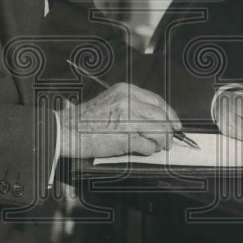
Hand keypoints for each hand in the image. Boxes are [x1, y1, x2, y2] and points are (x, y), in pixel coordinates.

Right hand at [56, 83, 180, 158]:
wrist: (68, 130)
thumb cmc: (84, 120)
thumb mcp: (110, 101)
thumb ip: (131, 105)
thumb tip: (153, 119)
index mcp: (125, 91)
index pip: (157, 101)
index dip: (169, 114)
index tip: (174, 123)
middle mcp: (129, 103)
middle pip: (162, 117)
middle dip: (169, 130)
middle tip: (169, 139)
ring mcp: (128, 120)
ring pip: (159, 131)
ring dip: (161, 142)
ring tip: (158, 147)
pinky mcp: (126, 138)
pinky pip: (148, 146)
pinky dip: (149, 150)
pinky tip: (144, 150)